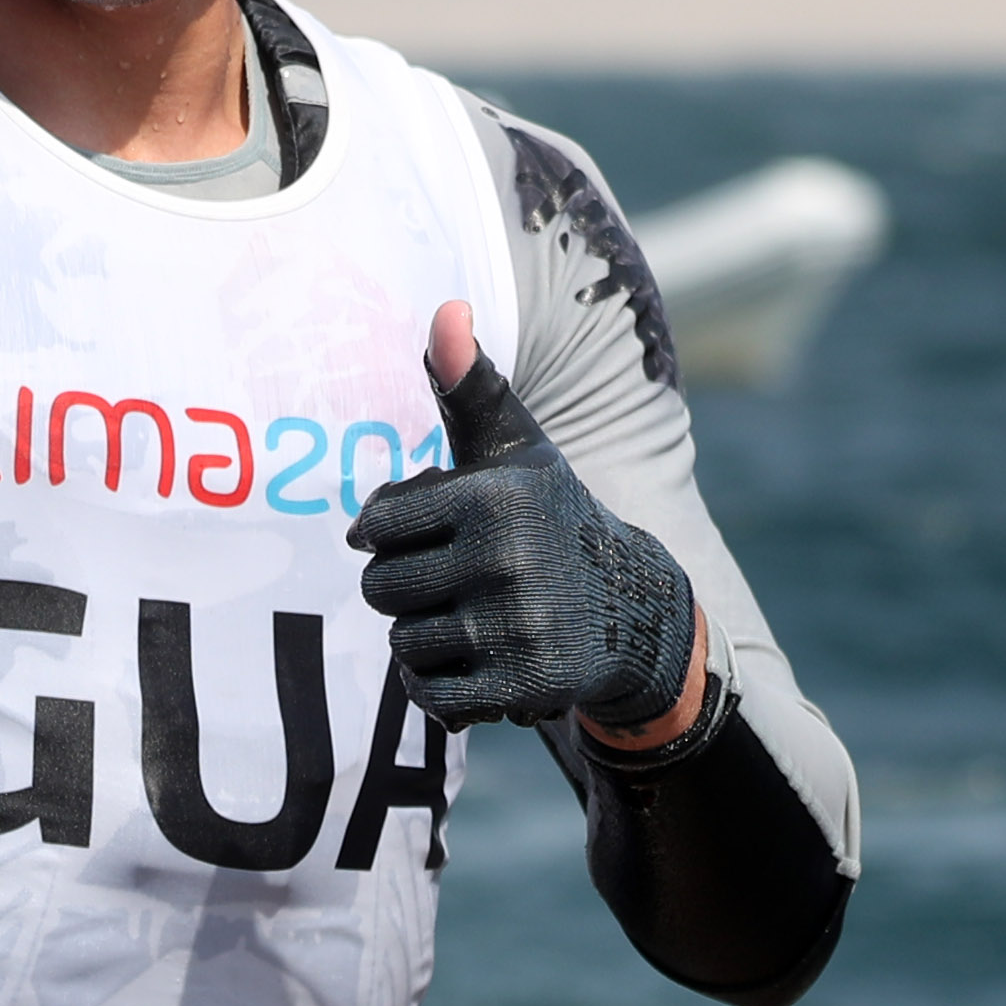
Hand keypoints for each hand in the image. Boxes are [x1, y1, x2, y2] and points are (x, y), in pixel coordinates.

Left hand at [346, 300, 708, 739]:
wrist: (632, 608)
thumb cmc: (549, 517)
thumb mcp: (516, 448)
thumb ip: (468, 385)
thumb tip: (446, 309)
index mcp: (493, 496)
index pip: (373, 526)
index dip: (388, 534)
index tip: (423, 534)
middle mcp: (504, 559)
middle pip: (380, 588)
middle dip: (404, 587)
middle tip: (452, 581)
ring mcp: (514, 627)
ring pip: (402, 644)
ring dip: (425, 638)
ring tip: (472, 619)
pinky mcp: (521, 688)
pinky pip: (429, 696)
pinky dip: (440, 687)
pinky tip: (477, 660)